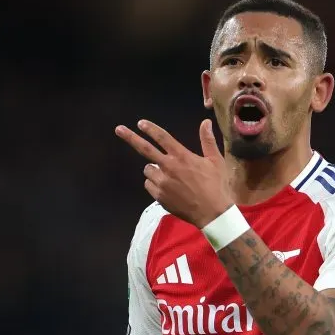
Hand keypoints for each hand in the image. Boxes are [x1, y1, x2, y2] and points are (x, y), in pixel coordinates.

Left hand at [115, 118, 234, 228]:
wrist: (212, 212)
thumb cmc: (216, 186)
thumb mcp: (215, 161)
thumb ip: (207, 140)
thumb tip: (205, 122)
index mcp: (182, 156)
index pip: (162, 137)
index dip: (150, 129)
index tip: (140, 123)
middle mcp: (169, 167)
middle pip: (145, 149)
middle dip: (131, 137)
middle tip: (118, 129)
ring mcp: (162, 182)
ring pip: (148, 170)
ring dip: (153, 169)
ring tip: (168, 175)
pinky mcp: (159, 196)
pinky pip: (149, 185)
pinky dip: (154, 184)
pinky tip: (167, 188)